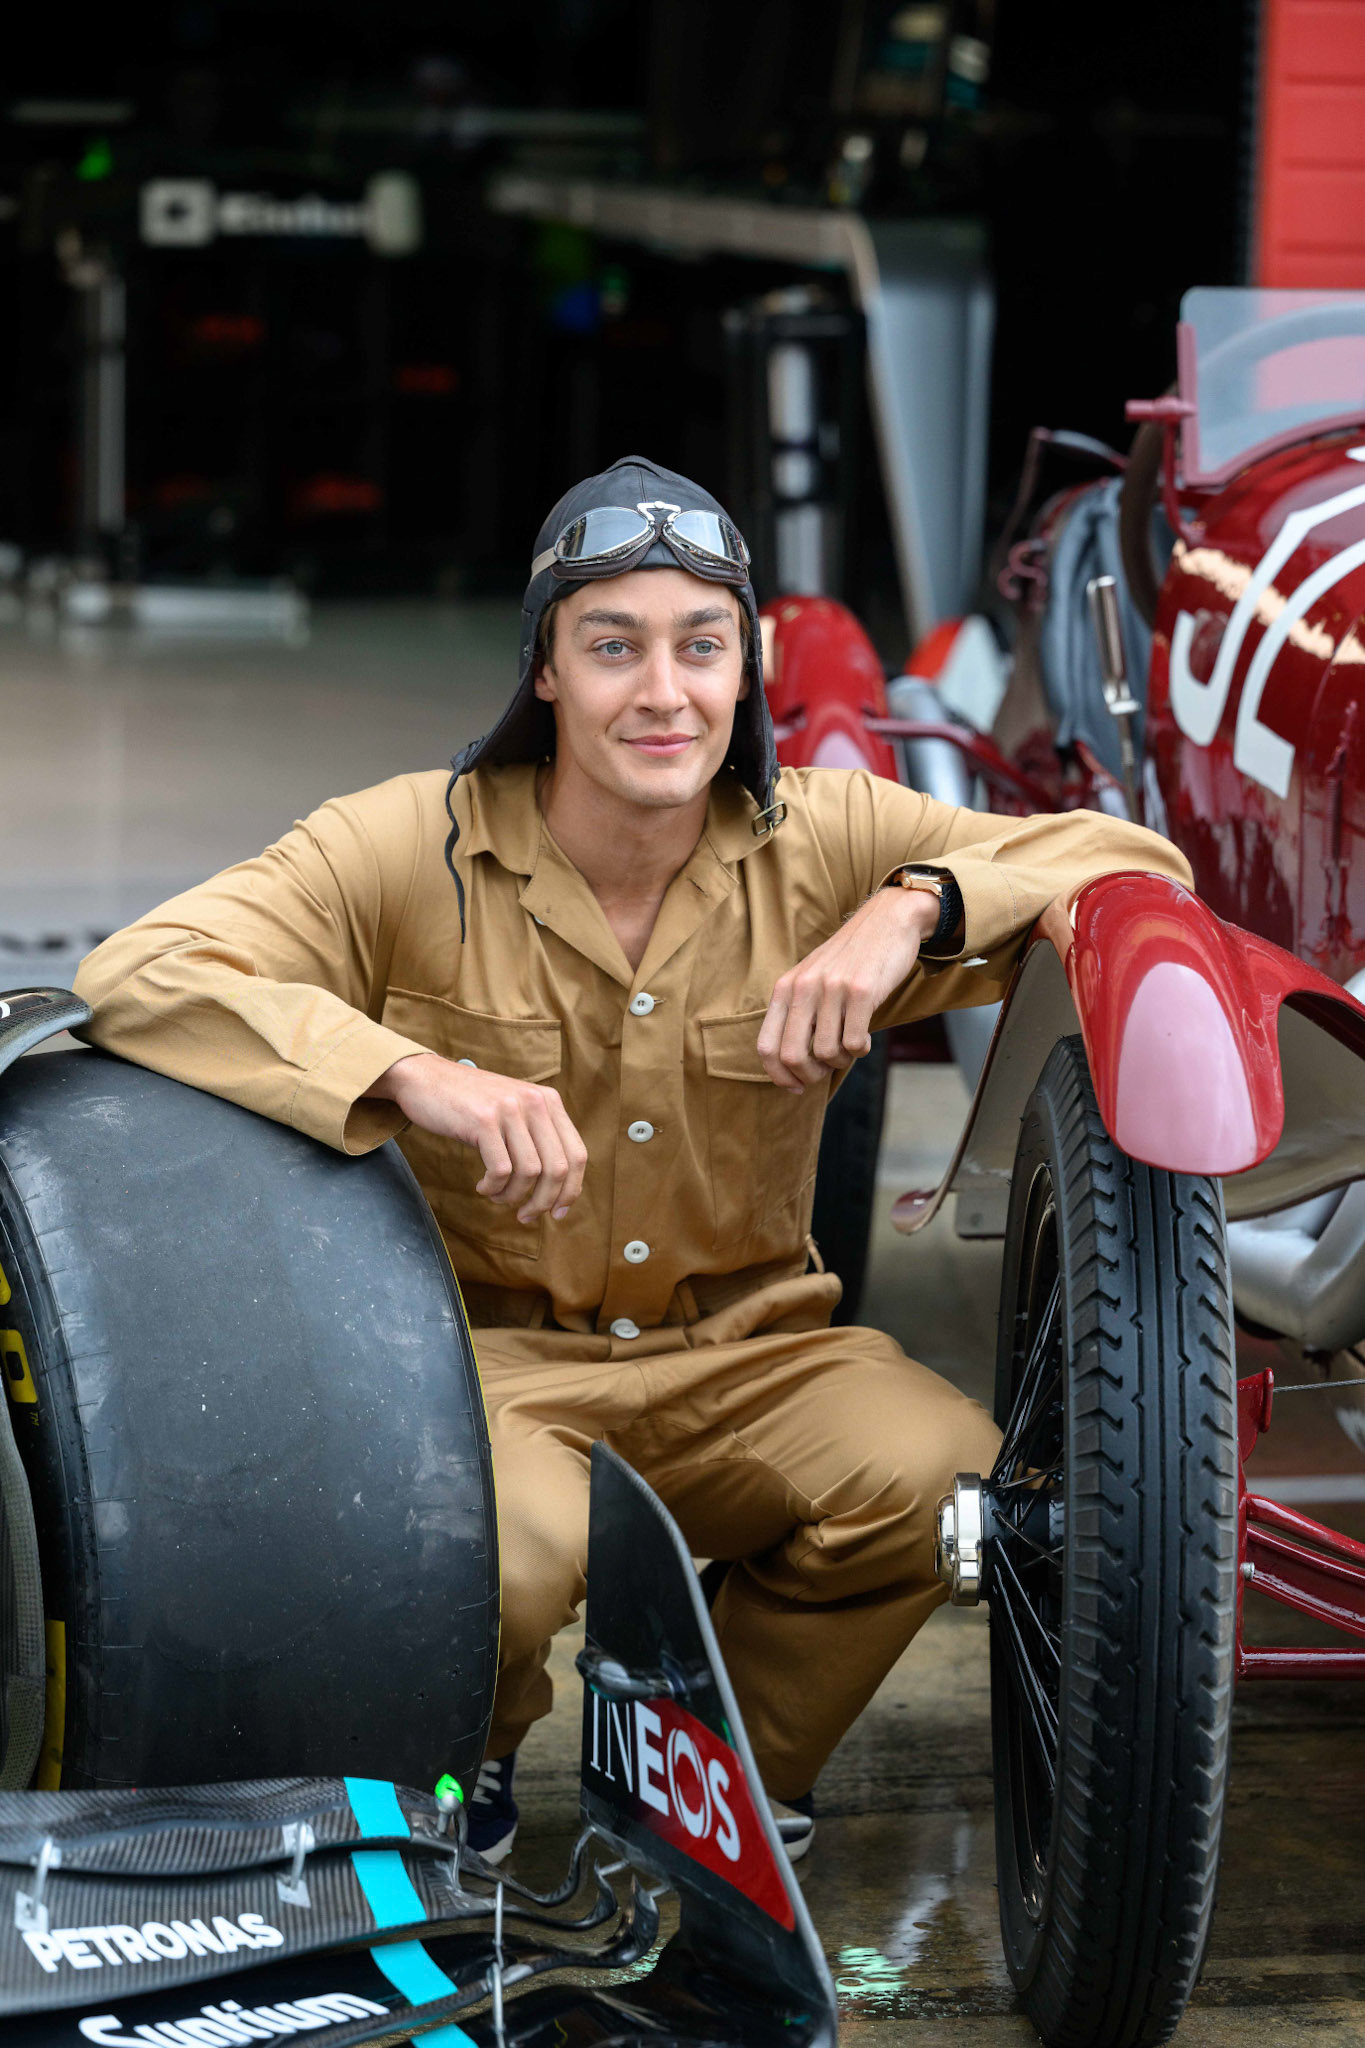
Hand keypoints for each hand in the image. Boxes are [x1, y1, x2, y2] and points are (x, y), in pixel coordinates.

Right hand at [367, 1052, 586, 1223]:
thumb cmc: (469, 1104)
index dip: (571, 1190)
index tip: (558, 1212)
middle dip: (543, 1202)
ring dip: (512, 1196)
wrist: (424, 1077)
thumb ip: (537, 1136)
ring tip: (496, 1197)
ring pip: (530, 1173)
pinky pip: (501, 1170)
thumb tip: (557, 1188)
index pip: (577, 1154)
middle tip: (525, 1216)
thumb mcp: (513, 1110)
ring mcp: (509, 1109)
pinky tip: (482, 1187)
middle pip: (558, 1169)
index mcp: (549, 1101)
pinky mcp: (483, 1120)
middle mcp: (535, 1102)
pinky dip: (493, 1188)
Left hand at [757, 887, 939, 1091]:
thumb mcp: (811, 978)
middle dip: (810, 1075)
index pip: (766, 1046)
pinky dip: (860, 1051)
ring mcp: (832, 989)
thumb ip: (798, 1013)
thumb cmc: (849, 959)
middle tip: (826, 1071)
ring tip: (850, 1046)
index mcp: (786, 988)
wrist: (887, 921)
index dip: (778, 1075)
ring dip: (840, 1060)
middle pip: (792, 1056)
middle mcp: (804, 988)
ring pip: (826, 1052)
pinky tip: (865, 1038)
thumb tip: (793, 1066)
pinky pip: (854, 1043)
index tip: (796, 1085)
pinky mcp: (862, 991)